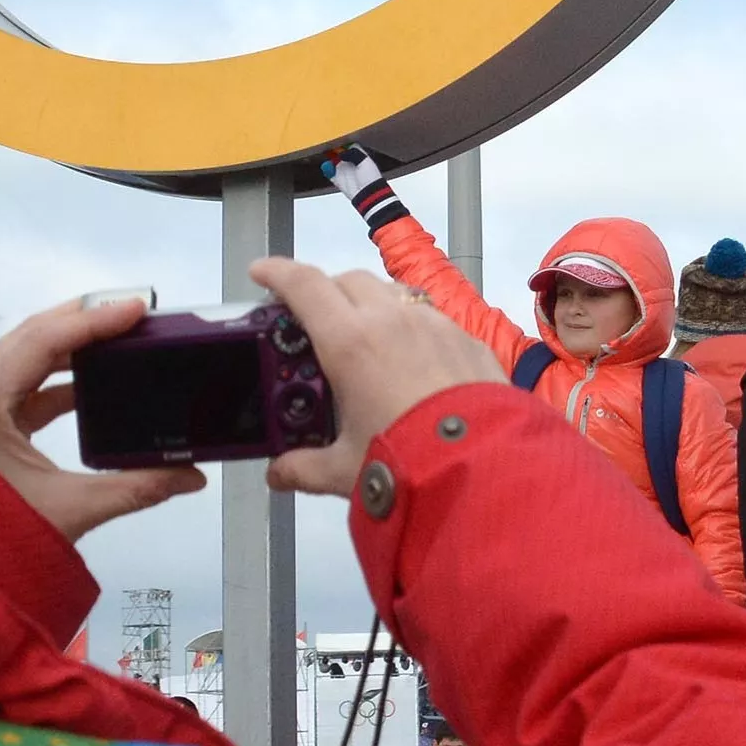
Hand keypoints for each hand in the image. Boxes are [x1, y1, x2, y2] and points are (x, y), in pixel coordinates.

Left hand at [0, 300, 205, 543]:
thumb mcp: (68, 509)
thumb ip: (134, 488)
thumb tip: (189, 476)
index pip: (41, 340)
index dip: (92, 320)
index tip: (134, 310)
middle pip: (31, 335)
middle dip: (84, 321)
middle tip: (131, 313)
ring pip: (25, 356)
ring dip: (72, 347)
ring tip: (117, 341)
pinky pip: (22, 385)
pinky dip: (58, 379)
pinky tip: (91, 386)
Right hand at [248, 258, 499, 496]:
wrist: (483, 467)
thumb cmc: (408, 463)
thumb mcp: (344, 468)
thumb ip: (304, 466)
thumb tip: (279, 473)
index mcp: (349, 342)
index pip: (303, 286)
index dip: (277, 272)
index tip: (262, 272)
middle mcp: (392, 320)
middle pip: (347, 280)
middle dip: (324, 290)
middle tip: (312, 318)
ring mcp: (435, 324)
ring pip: (393, 291)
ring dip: (370, 302)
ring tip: (363, 335)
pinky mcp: (467, 339)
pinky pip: (431, 316)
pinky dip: (411, 324)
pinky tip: (412, 359)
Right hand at [321, 143, 407, 232]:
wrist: (367, 194)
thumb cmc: (370, 178)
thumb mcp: (365, 161)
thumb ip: (354, 154)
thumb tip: (342, 152)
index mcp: (360, 155)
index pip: (349, 145)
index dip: (343, 142)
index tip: (337, 139)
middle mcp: (351, 162)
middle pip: (339, 152)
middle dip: (333, 148)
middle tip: (328, 144)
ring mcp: (344, 171)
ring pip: (333, 161)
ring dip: (328, 157)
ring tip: (324, 152)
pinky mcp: (338, 179)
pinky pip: (329, 172)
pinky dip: (326, 169)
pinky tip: (325, 165)